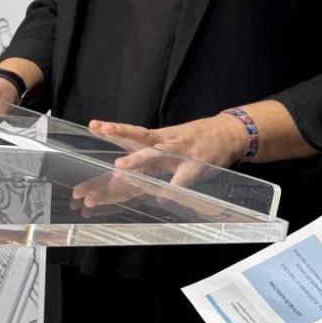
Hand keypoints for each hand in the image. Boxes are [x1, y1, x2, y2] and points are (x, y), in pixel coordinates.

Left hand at [89, 114, 248, 186]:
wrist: (229, 132)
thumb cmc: (195, 140)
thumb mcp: (169, 143)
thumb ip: (146, 158)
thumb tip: (116, 174)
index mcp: (157, 138)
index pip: (130, 135)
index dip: (112, 131)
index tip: (92, 125)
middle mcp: (165, 142)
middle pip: (138, 139)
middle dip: (119, 137)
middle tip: (99, 136)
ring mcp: (180, 151)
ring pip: (156, 153)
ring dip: (138, 159)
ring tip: (120, 166)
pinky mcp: (196, 162)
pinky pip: (183, 177)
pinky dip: (173, 187)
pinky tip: (164, 197)